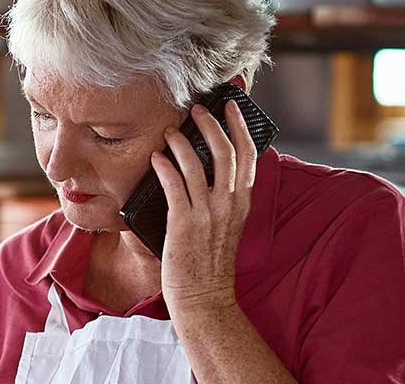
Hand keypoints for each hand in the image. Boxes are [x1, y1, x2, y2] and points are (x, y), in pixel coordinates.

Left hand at [151, 100, 257, 313]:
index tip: (230, 107)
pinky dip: (164, 166)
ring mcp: (206, 214)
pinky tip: (156, 157)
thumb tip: (208, 168)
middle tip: (197, 110)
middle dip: (210, 124)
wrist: (204, 297)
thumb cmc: (210, 262)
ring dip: (181, 142)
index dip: (240, 127)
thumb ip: (224, 199)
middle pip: (225, 152)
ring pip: (197, 164)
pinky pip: (173, 185)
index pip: (248, 156)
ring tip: (170, 131)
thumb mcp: (228, 226)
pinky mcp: (183, 223)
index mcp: (242, 204)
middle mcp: (228, 205)